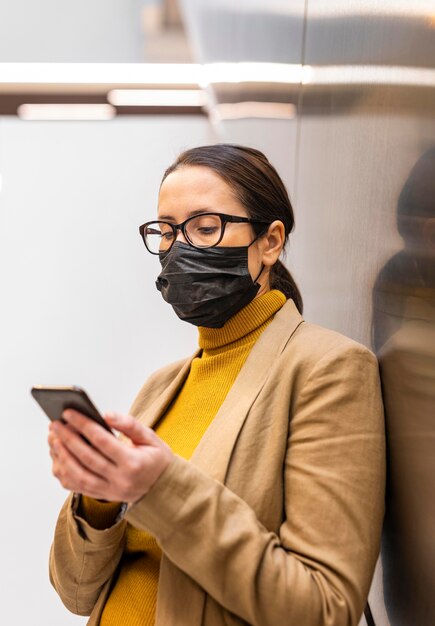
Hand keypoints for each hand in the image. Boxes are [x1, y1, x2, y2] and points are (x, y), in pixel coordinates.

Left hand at [47, 410, 173, 503]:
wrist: (163, 489)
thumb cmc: (156, 459)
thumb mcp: (151, 438)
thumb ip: (129, 424)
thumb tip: (106, 414)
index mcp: (133, 463)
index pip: (102, 441)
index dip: (84, 425)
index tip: (69, 413)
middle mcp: (120, 480)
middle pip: (86, 458)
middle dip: (67, 439)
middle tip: (55, 423)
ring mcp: (109, 491)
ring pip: (78, 475)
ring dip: (62, 456)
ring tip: (53, 438)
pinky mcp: (102, 496)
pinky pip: (77, 487)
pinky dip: (64, 472)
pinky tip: (58, 457)